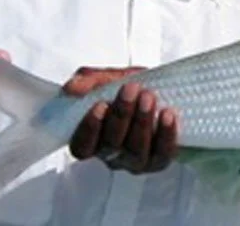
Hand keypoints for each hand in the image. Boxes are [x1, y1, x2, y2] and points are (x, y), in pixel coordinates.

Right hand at [64, 67, 179, 173]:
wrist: (162, 89)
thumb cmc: (130, 87)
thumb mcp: (107, 78)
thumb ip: (88, 81)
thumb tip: (72, 88)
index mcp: (92, 139)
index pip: (81, 146)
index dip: (89, 129)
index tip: (100, 104)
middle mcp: (112, 155)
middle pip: (111, 145)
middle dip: (121, 115)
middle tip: (131, 89)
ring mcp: (135, 161)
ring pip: (136, 152)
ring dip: (142, 123)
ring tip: (148, 97)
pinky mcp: (159, 160)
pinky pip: (163, 154)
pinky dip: (166, 135)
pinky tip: (167, 115)